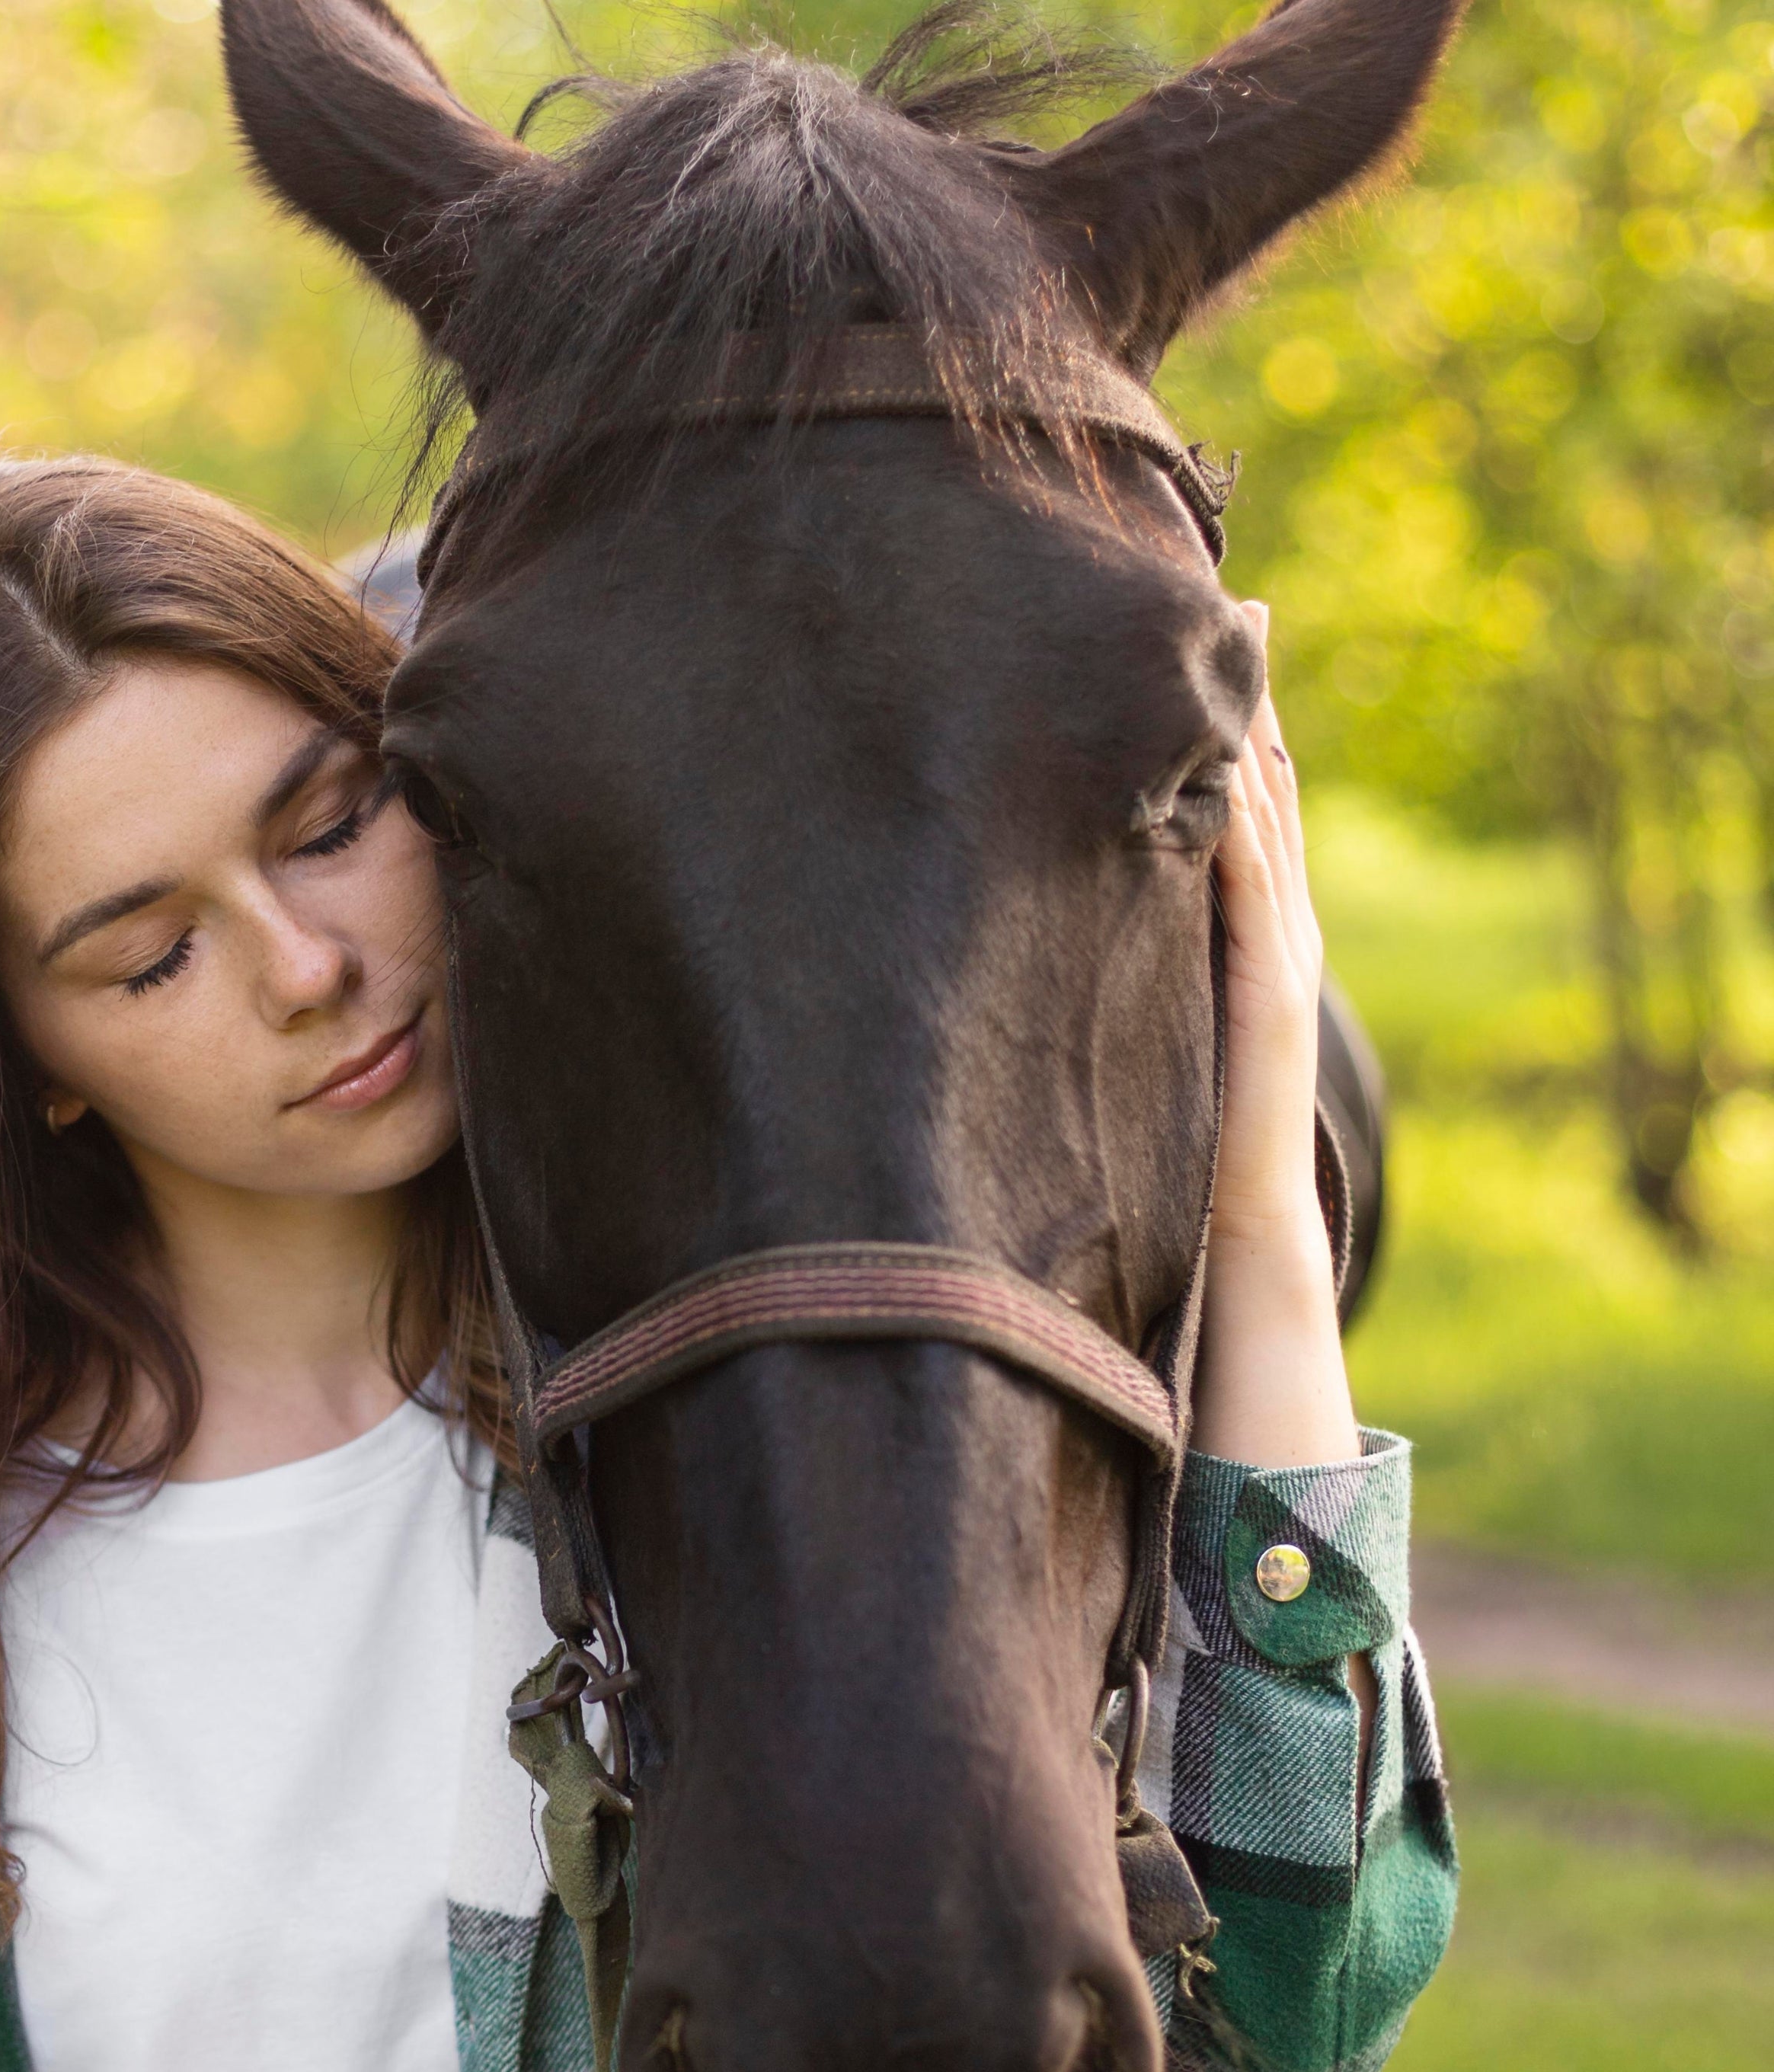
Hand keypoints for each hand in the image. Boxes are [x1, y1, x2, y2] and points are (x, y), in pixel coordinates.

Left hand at [1192, 604, 1359, 1473]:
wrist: (1232, 1239)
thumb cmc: (1168, 1141)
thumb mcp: (1133, 1027)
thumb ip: (1111, 965)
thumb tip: (1031, 927)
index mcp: (1232, 940)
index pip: (1233, 811)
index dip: (1218, 726)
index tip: (1189, 637)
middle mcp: (1265, 939)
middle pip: (1259, 796)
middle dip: (1244, 698)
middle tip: (1232, 596)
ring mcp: (1275, 965)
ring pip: (1268, 830)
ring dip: (1256, 741)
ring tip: (1243, 649)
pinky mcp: (1265, 1002)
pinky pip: (1257, 901)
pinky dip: (1249, 836)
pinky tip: (1232, 768)